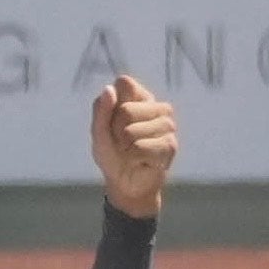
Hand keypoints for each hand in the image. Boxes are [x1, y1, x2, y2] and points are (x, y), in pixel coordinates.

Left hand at [90, 72, 175, 219]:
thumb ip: (100, 111)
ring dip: (124, 147)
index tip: (112, 122)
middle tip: (121, 143)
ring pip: (132, 131)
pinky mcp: (170, 144)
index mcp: (139, 97)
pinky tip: (141, 161)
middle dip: (115, 131)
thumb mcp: (98, 133)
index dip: (111, 105)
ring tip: (131, 152)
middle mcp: (157, 107)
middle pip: (125, 110)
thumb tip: (109, 89)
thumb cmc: (112, 154)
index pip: (124, 83)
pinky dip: (133, 158)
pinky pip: (140, 148)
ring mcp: (167, 125)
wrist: (125, 184)